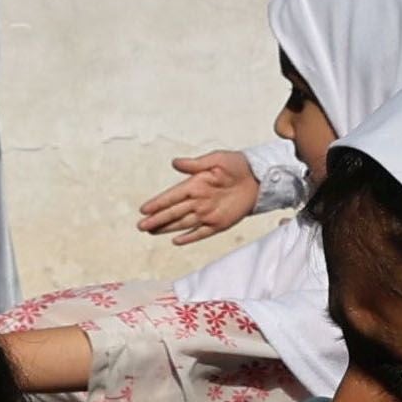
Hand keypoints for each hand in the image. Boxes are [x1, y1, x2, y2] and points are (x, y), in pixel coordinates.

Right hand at [136, 152, 262, 242]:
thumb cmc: (237, 165)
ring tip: (150, 231)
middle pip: (173, 212)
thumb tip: (175, 163)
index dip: (158, 203)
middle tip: (141, 226)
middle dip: (157, 219)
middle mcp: (198, 200)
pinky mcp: (220, 223)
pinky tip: (176, 241)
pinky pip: (202, 232)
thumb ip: (196, 164)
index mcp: (194, 184)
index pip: (172, 196)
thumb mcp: (217, 160)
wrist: (260, 177)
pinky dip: (190, 237)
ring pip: (183, 223)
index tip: (144, 210)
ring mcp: (208, 213)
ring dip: (166, 228)